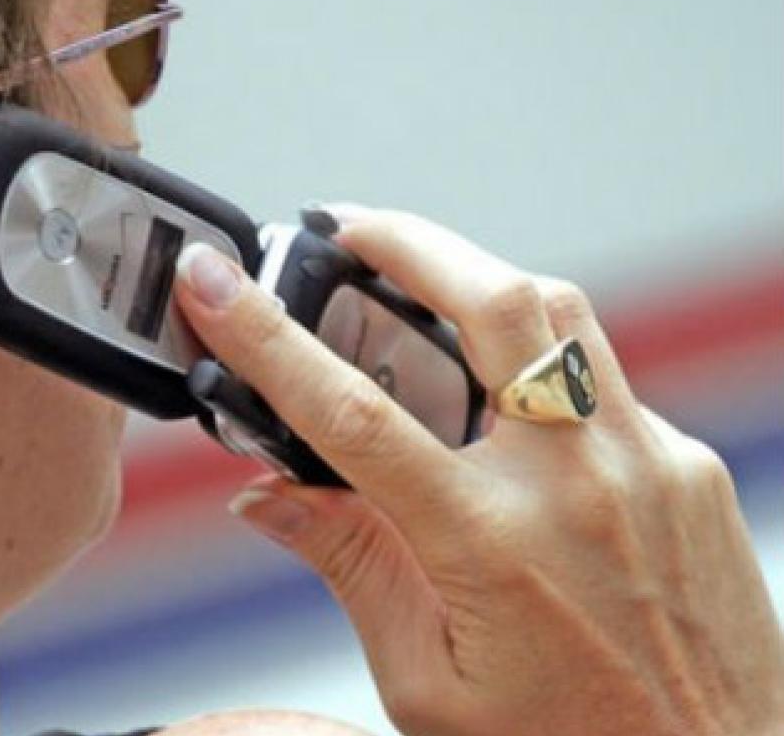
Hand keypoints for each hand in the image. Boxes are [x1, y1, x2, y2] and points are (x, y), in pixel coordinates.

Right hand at [174, 205, 783, 735]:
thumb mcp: (427, 684)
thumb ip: (351, 568)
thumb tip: (269, 496)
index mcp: (491, 545)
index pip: (350, 412)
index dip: (269, 337)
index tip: (220, 285)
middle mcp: (579, 484)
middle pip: (491, 303)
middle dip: (406, 240)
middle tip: (345, 224)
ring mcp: (650, 464)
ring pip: (560, 315)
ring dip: (478, 276)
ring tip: (416, 276)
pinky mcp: (689, 469)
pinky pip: (602, 381)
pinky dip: (538, 364)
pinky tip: (502, 400)